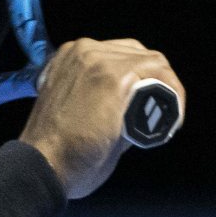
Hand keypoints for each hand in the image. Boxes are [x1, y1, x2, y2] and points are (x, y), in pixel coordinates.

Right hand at [19, 37, 186, 199]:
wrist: (43, 166)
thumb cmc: (55, 152)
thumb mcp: (72, 110)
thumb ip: (99, 101)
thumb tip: (135, 106)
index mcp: (68, 58)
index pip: (118, 55)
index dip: (138, 78)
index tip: (146, 105)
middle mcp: (81, 50)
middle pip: (137, 54)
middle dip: (155, 81)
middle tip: (161, 113)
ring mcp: (98, 60)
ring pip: (153, 62)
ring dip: (166, 89)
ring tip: (166, 120)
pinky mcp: (115, 76)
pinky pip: (160, 75)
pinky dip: (172, 96)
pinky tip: (170, 121)